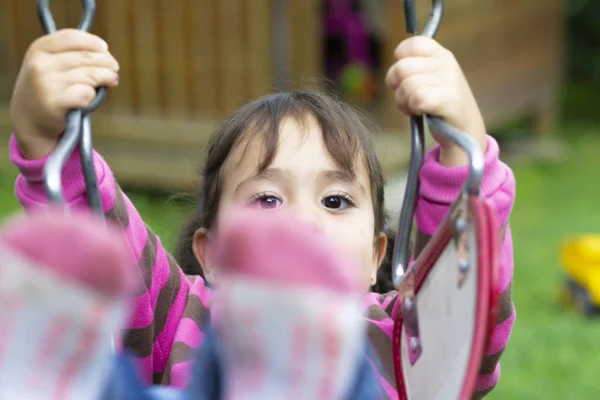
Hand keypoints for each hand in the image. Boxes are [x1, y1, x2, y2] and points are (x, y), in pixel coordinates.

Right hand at [9, 29, 119, 159]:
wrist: (30, 119)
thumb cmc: (48, 88)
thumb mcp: (50, 65)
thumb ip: (73, 55)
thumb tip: (107, 56)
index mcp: (39, 49)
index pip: (72, 37)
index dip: (93, 42)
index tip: (105, 48)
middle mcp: (40, 64)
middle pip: (86, 57)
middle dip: (107, 62)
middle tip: (114, 69)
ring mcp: (47, 83)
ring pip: (91, 75)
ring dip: (106, 78)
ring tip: (111, 81)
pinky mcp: (55, 102)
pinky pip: (87, 93)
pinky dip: (93, 96)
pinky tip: (89, 98)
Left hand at [385, 36, 486, 166]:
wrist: (464, 132)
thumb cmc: (440, 107)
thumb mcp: (430, 80)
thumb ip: (414, 68)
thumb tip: (395, 64)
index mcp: (441, 54)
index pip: (410, 45)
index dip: (399, 62)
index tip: (404, 78)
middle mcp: (447, 63)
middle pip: (401, 68)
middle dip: (396, 87)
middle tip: (406, 99)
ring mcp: (450, 80)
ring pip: (406, 85)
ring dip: (403, 101)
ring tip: (414, 108)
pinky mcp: (449, 99)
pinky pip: (417, 99)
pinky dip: (413, 108)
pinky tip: (420, 112)